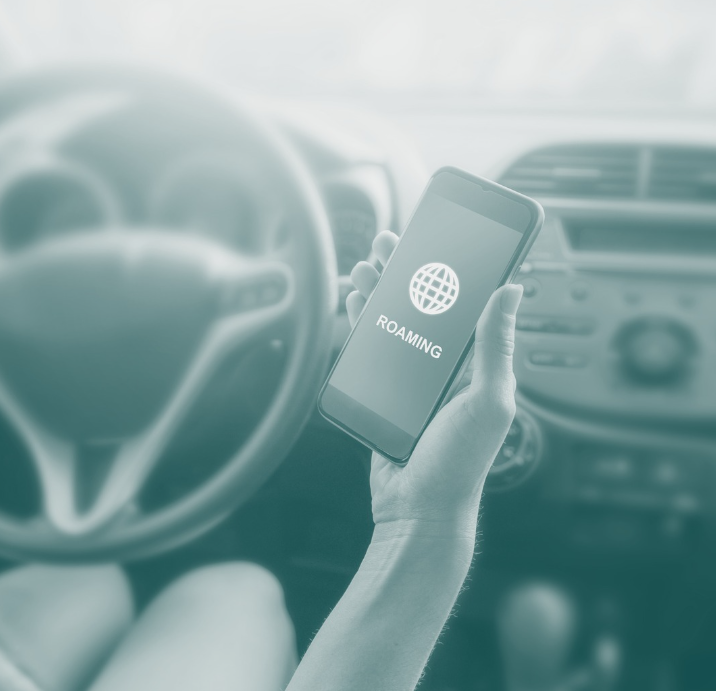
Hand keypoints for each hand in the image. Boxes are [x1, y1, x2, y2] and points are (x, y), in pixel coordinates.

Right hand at [347, 230, 523, 532]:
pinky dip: (363, 321)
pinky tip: (357, 303)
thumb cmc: (460, 463)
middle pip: (423, 305)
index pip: (465, 302)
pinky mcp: (386, 391)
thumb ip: (495, 346)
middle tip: (390, 244)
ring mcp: (414, 378)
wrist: (419, 508)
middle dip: (405, 270)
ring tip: (367, 266)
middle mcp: (446, 365)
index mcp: (475, 363)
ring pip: (394, 321)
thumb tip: (511, 290)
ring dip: (381, 290)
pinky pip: (373, 348)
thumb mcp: (488, 401)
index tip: (436, 238)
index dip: (449, 267)